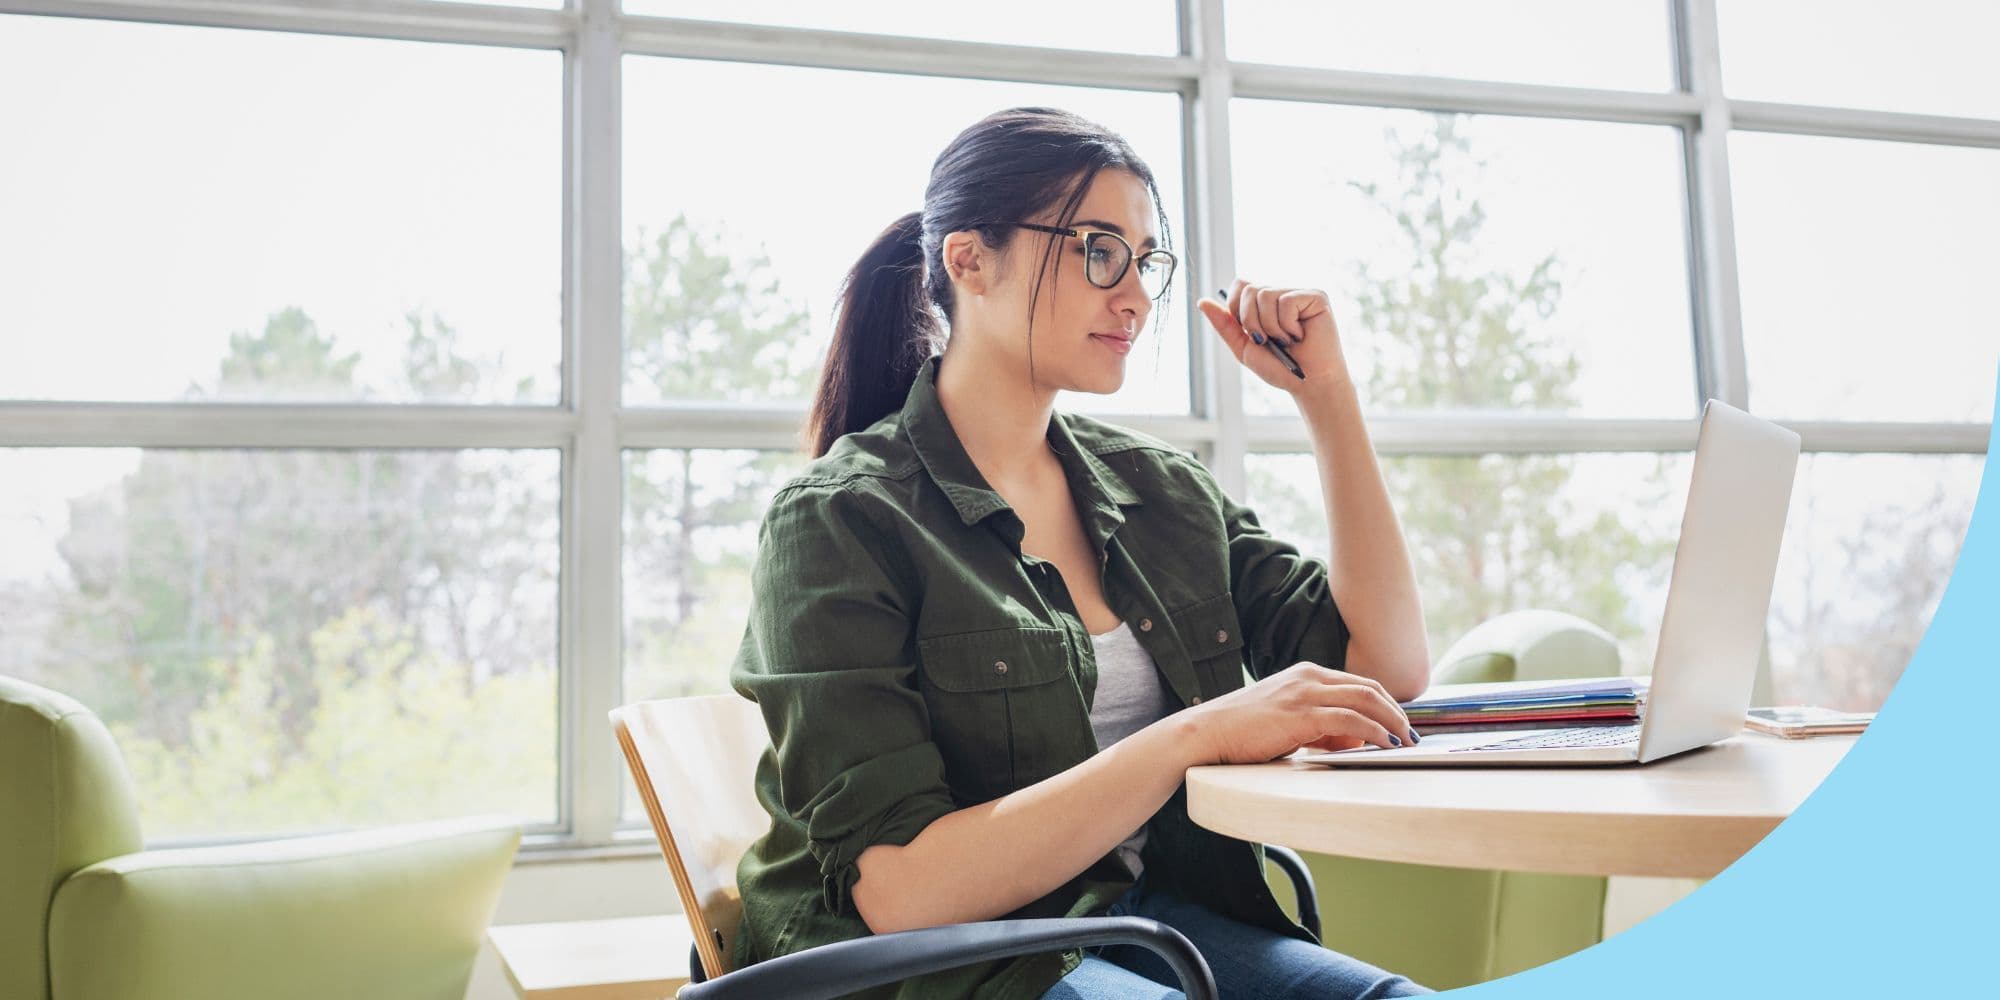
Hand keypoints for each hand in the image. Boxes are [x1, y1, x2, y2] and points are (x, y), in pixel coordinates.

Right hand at [1184, 662, 1418, 764]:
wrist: (1207, 733)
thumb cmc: (1243, 731)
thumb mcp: (1287, 722)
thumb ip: (1319, 726)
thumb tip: (1354, 740)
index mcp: (1306, 674)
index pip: (1358, 684)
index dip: (1385, 704)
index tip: (1399, 724)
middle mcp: (1309, 677)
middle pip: (1369, 688)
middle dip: (1396, 711)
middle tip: (1411, 734)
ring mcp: (1305, 693)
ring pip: (1366, 700)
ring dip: (1392, 721)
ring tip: (1405, 741)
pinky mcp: (1301, 715)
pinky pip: (1350, 721)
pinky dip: (1374, 732)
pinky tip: (1384, 744)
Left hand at [1196, 279, 1352, 394]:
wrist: (1309, 383)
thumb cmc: (1280, 367)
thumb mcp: (1244, 347)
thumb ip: (1225, 324)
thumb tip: (1202, 301)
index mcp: (1264, 303)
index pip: (1240, 284)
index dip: (1237, 307)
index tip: (1249, 331)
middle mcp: (1281, 293)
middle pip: (1250, 290)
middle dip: (1252, 322)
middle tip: (1269, 341)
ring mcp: (1299, 293)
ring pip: (1266, 295)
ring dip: (1271, 327)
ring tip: (1286, 341)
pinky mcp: (1316, 297)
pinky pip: (1287, 301)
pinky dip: (1288, 326)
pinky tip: (1300, 336)